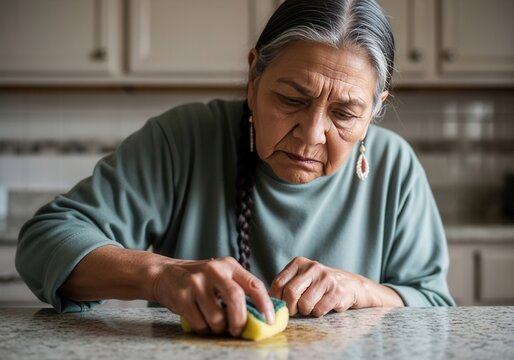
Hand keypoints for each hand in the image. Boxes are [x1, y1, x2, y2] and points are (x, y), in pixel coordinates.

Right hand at [151, 256, 273, 335]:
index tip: (269, 320)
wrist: (165, 273)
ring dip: (219, 328)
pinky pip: (199, 323)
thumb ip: (238, 289)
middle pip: (236, 298)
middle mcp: (213, 270)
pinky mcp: (181, 295)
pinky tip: (201, 322)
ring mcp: (196, 282)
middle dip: (240, 320)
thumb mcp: (221, 275)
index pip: (253, 284)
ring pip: (217, 316)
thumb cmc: (200, 279)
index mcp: (229, 265)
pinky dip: (203, 329)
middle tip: (238, 330)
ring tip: (216, 325)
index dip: (265, 304)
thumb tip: (259, 315)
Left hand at [269, 256, 371, 316]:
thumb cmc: (320, 285)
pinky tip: (324, 306)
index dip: (276, 299)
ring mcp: (326, 278)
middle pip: (290, 293)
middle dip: (290, 308)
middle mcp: (312, 267)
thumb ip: (286, 285)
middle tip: (295, 311)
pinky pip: (318, 310)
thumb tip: (268, 302)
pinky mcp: (337, 291)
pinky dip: (318, 314)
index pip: (278, 283)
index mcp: (299, 263)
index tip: (280, 307)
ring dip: (306, 312)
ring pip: (304, 305)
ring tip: (312, 306)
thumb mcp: (302, 278)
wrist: (351, 285)